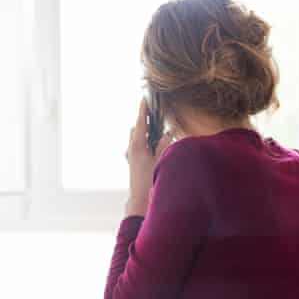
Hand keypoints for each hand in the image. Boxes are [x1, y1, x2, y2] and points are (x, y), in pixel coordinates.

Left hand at [125, 98, 170, 216]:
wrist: (139, 200)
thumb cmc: (150, 181)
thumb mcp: (160, 160)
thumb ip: (164, 144)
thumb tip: (167, 132)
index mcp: (137, 145)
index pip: (140, 122)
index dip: (143, 110)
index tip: (144, 98)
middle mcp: (132, 149)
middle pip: (137, 128)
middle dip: (144, 120)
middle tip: (154, 112)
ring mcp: (131, 156)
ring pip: (136, 137)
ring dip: (144, 131)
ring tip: (155, 128)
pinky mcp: (133, 163)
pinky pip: (137, 146)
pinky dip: (144, 141)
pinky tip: (153, 145)